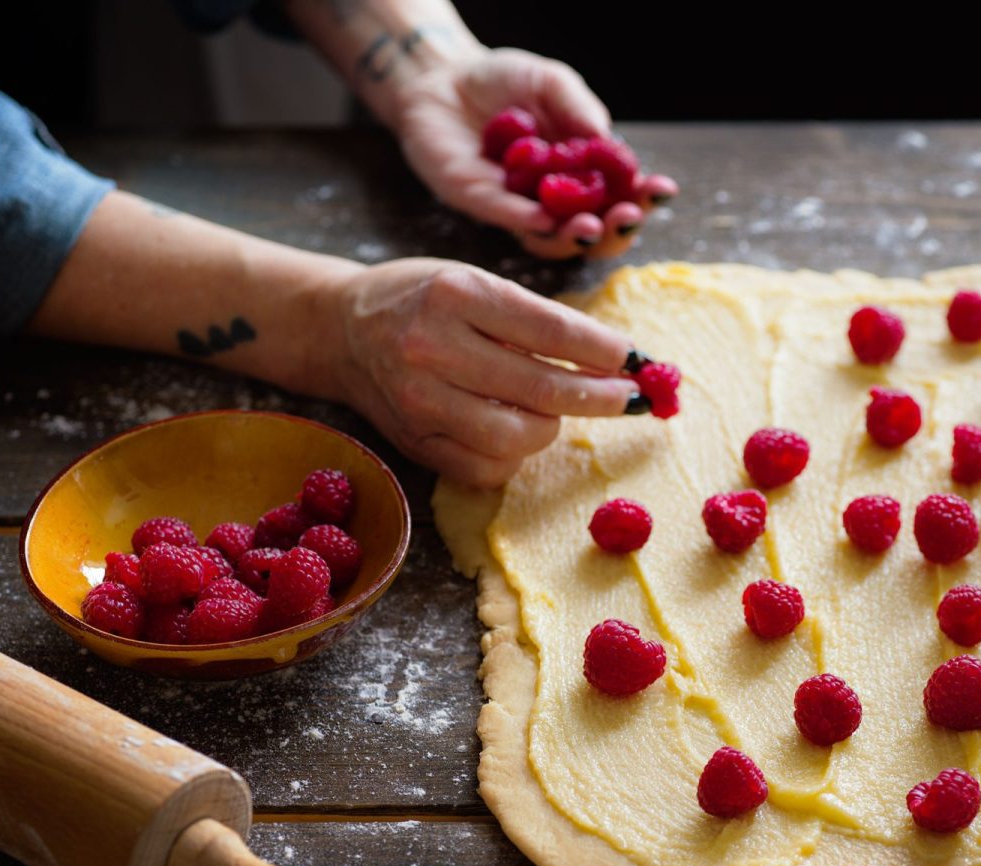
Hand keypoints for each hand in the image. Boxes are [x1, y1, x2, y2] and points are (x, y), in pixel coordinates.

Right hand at [325, 259, 639, 486]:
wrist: (342, 329)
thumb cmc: (424, 299)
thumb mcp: (477, 283)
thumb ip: (539, 320)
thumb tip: (616, 360)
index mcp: (456, 294)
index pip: (551, 331)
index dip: (604, 352)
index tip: (638, 362)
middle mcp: (432, 348)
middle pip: (541, 391)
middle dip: (600, 398)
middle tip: (630, 399)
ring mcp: (420, 401)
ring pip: (518, 437)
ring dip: (553, 426)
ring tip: (555, 407)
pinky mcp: (416, 442)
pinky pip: (489, 468)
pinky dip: (517, 455)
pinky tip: (517, 429)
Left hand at [390, 47, 678, 259]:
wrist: (442, 76)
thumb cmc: (504, 81)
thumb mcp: (551, 83)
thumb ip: (578, 108)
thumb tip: (607, 140)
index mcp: (583, 171)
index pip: (622, 195)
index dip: (644, 198)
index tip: (662, 190)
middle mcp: (554, 199)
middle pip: (594, 232)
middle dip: (615, 230)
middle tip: (626, 217)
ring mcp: (518, 207)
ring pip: (552, 240)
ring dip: (574, 236)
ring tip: (590, 224)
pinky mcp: (478, 202)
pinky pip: (506, 218)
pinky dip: (527, 220)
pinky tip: (544, 217)